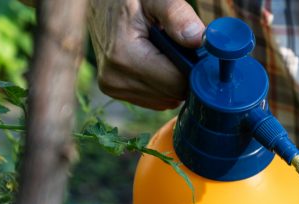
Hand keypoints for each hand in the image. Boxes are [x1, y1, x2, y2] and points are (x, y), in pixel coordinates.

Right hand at [87, 0, 203, 109]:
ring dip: (173, 80)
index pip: (177, 83)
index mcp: (123, 55)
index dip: (193, 68)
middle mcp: (114, 78)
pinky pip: (155, 99)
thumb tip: (197, 39)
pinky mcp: (115, 91)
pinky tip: (155, 62)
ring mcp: (113, 87)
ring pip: (166, 99)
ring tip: (163, 52)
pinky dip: (162, 85)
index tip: (196, 52)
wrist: (101, 2)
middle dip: (183, 73)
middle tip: (179, 48)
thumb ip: (176, 15)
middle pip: (173, 93)